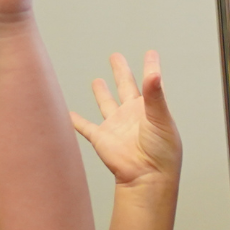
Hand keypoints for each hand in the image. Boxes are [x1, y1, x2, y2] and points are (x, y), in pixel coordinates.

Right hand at [70, 52, 180, 187]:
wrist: (147, 177)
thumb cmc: (162, 152)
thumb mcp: (161, 120)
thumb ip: (155, 96)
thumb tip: (154, 73)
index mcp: (150, 108)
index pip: (150, 83)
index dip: (150, 67)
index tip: (150, 53)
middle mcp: (133, 115)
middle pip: (125, 86)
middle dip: (121, 71)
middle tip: (115, 56)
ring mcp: (116, 126)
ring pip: (106, 103)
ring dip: (101, 93)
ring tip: (97, 81)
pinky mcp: (101, 138)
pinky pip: (85, 127)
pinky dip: (75, 120)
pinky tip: (68, 113)